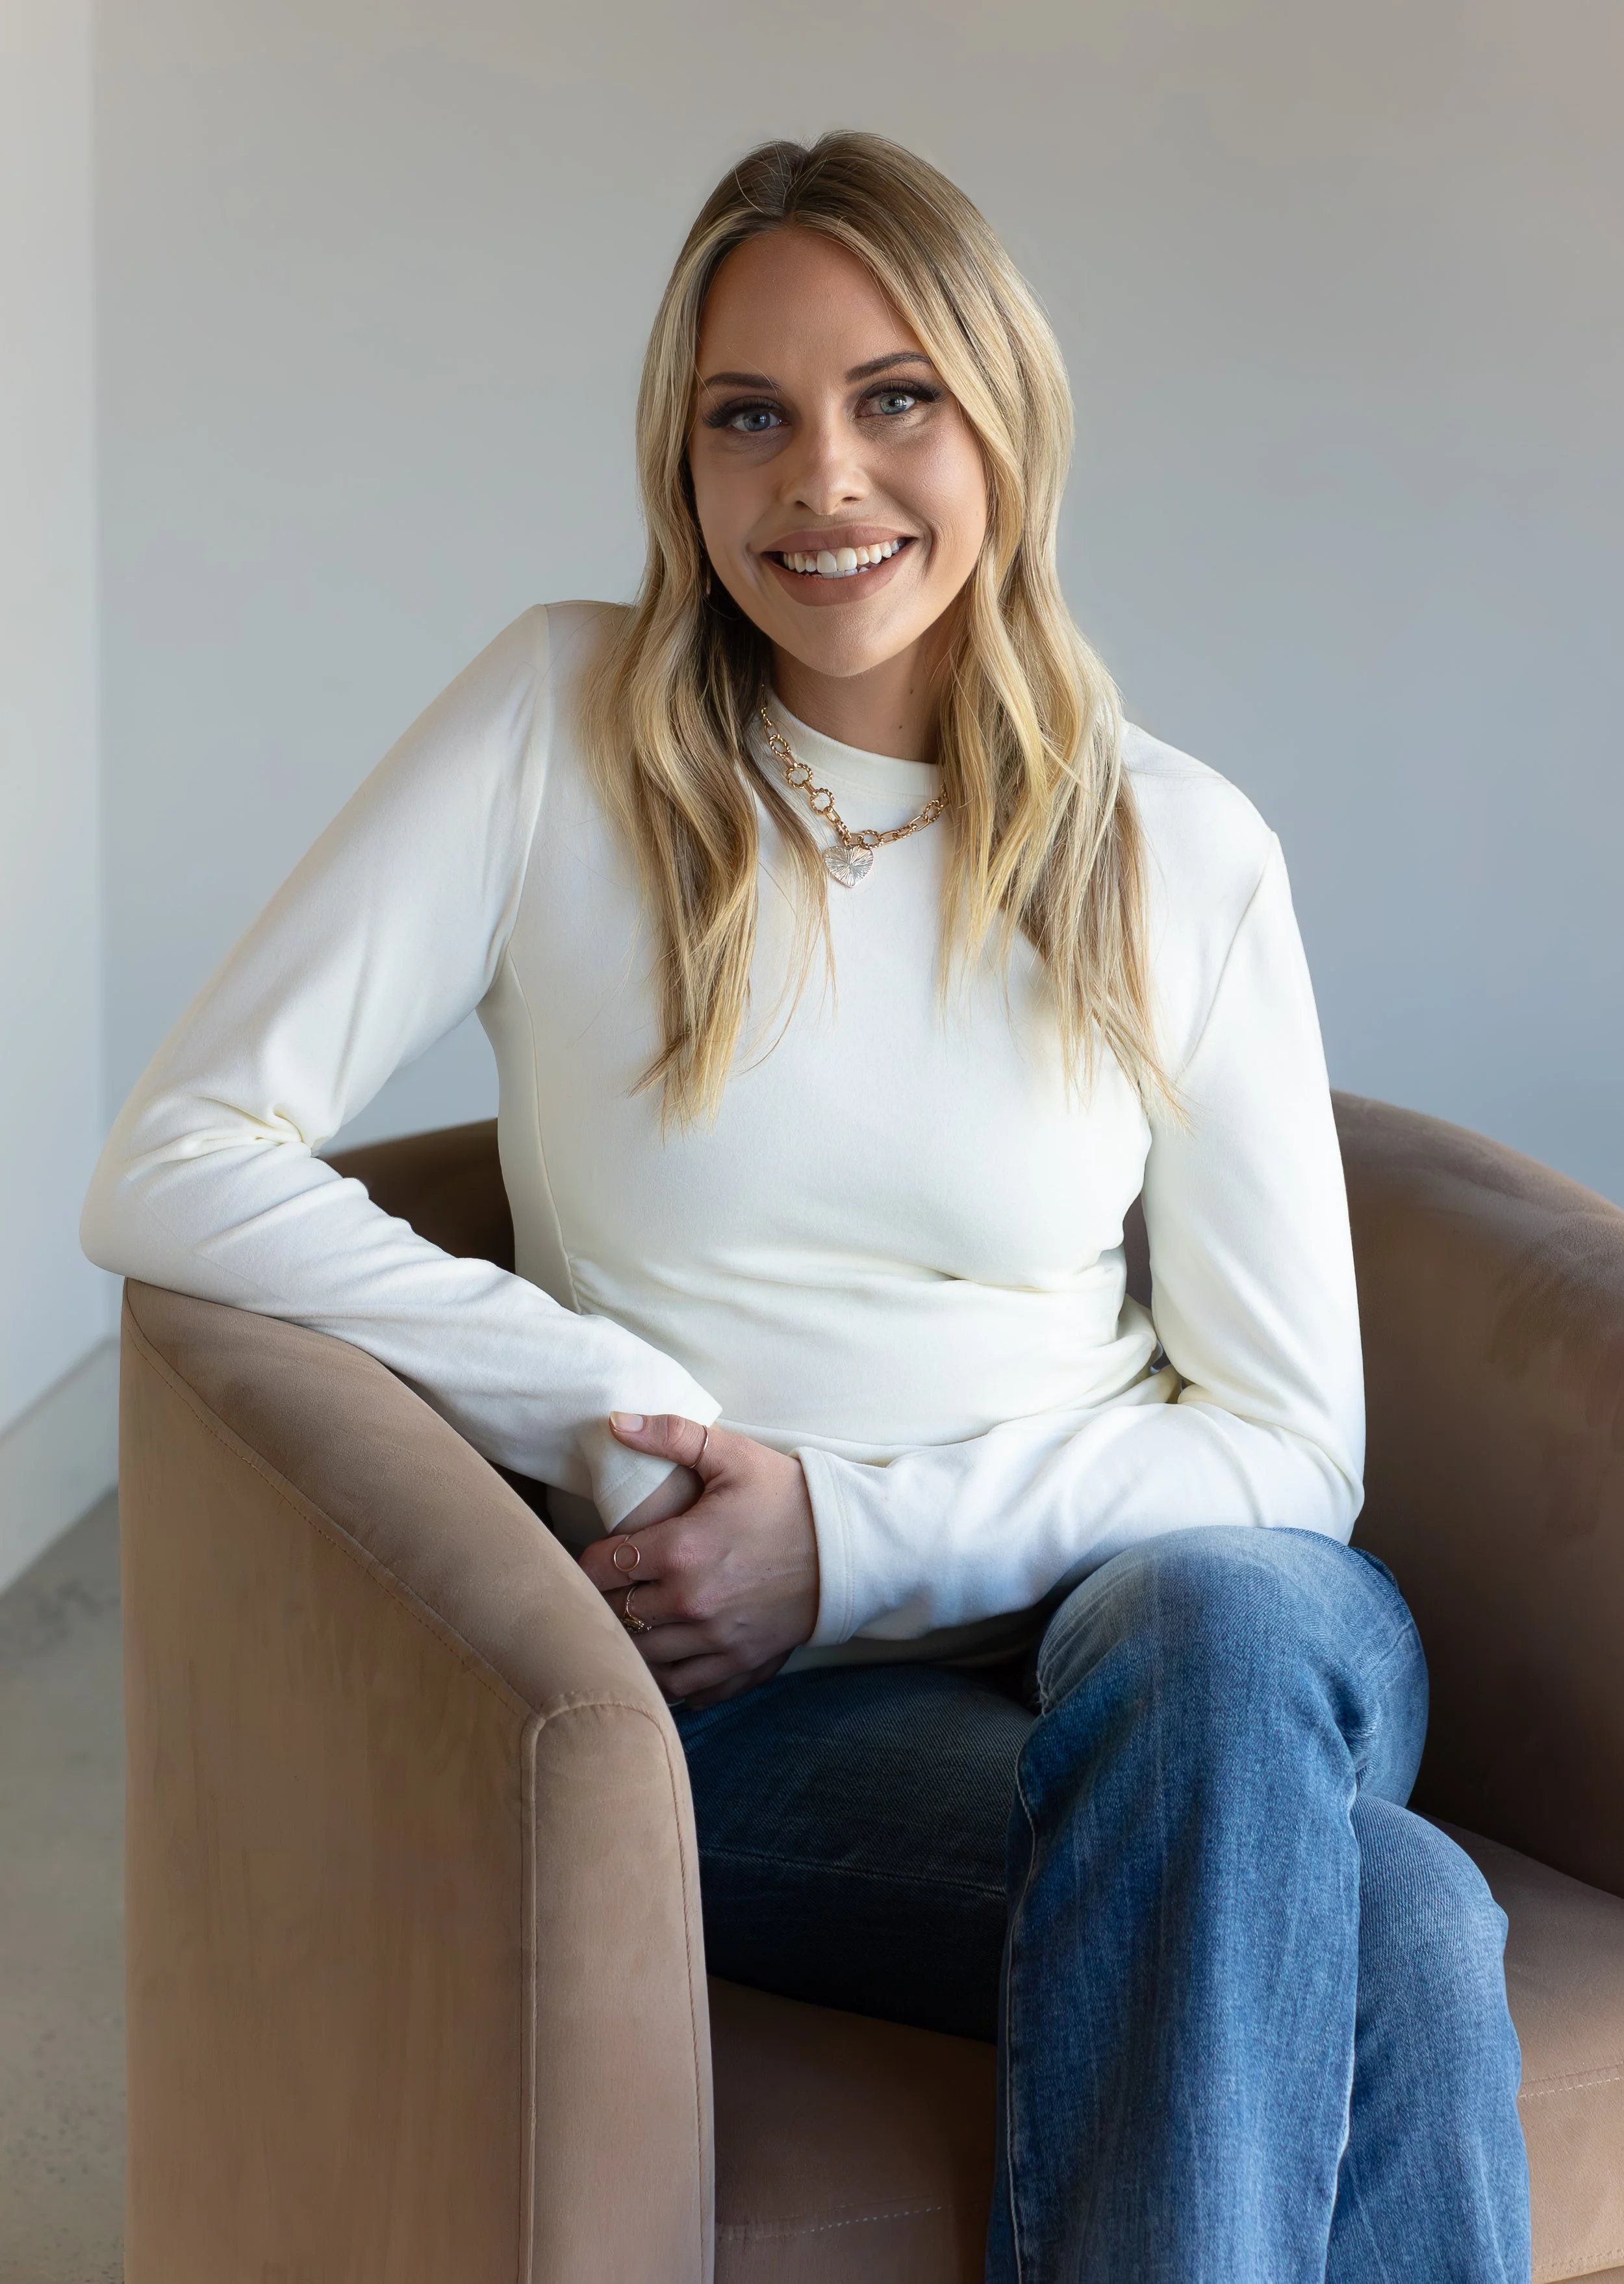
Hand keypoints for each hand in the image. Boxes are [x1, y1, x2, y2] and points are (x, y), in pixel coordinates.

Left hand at [579, 1412, 818, 1707]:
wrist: (851, 1546)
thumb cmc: (789, 1498)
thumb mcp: (733, 1455)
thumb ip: (672, 1435)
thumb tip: (615, 1422)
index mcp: (682, 1550)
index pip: (599, 1569)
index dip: (588, 1560)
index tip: (598, 1553)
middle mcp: (692, 1603)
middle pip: (614, 1614)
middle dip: (605, 1598)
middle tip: (612, 1584)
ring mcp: (716, 1641)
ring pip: (642, 1657)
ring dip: (631, 1639)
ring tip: (635, 1618)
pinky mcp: (740, 1665)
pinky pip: (684, 1687)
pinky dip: (669, 1675)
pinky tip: (669, 1654)